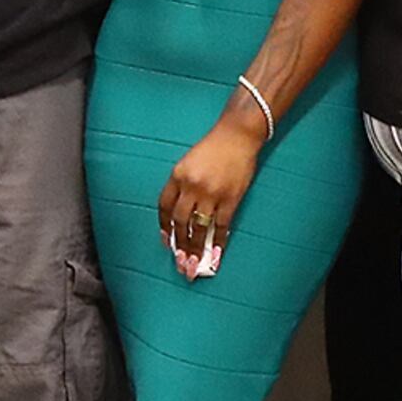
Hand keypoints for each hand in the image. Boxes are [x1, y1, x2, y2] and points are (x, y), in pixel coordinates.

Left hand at [160, 115, 264, 270]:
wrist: (237, 136)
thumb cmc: (213, 148)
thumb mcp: (189, 162)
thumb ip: (182, 185)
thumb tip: (180, 214)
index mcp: (177, 175)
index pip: (164, 207)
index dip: (164, 227)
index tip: (166, 242)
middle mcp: (191, 186)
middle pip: (180, 221)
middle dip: (179, 245)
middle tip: (180, 263)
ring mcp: (211, 193)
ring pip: (199, 228)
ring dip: (196, 248)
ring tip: (195, 264)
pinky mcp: (230, 198)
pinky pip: (221, 226)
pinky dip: (218, 242)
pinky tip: (216, 255)